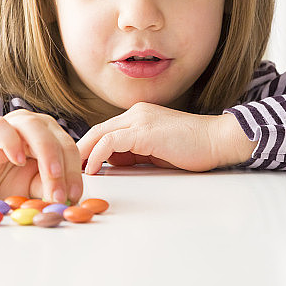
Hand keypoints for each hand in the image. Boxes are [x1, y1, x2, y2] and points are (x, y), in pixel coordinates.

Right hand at [0, 109, 82, 202]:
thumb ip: (50, 188)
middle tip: (62, 195)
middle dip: (64, 169)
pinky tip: (17, 160)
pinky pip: (3, 128)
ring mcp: (13, 123)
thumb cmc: (4, 181)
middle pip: (58, 140)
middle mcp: (36, 125)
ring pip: (36, 128)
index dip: (75, 173)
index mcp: (52, 136)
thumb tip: (70, 198)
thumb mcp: (33, 188)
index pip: (70, 151)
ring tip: (51, 176)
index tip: (74, 196)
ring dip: (47, 154)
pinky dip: (12, 142)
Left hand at [76, 102, 254, 174]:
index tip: (78, 166)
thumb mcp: (156, 152)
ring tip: (75, 172)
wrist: (218, 140)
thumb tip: (113, 163)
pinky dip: (97, 155)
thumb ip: (135, 154)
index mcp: (140, 116)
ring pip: (100, 133)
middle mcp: (137, 113)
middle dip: (80, 150)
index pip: (105, 130)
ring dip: (84, 153)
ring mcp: (140, 119)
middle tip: (67, 169)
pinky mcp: (144, 131)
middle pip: (97, 130)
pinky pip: (110, 142)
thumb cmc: (194, 149)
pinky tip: (93, 169)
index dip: (89, 148)